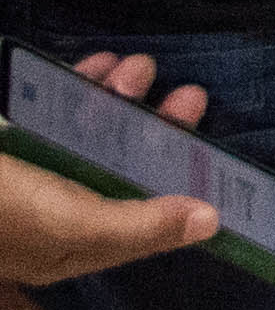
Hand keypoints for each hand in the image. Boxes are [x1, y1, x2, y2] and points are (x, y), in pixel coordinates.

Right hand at [0, 53, 221, 284]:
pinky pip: (52, 108)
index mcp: (65, 244)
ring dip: (122, 98)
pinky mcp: (7, 134)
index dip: (179, 194)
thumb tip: (209, 224)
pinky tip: (97, 65)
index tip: (218, 154)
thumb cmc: (0, 205)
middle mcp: (49, 210)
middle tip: (189, 95)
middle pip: (119, 169)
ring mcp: (26, 170)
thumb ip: (136, 227)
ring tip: (138, 69)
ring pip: (90, 132)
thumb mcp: (68, 224)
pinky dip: (80, 85)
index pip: (137, 225)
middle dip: (156, 131)